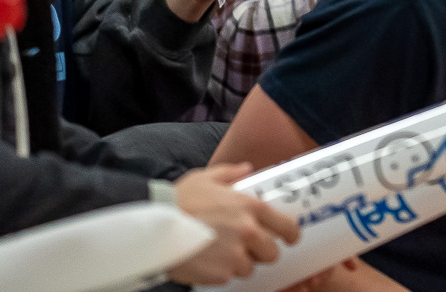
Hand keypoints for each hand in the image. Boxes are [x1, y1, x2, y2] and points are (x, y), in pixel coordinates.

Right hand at [168, 164, 299, 285]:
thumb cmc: (179, 201)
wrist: (155, 229)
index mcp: (250, 207)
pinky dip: (222, 271)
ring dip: (240, 262)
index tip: (289, 238)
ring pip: (250, 267)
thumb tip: (246, 168)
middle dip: (262, 251)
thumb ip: (230, 172)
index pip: (287, 227)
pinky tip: (208, 259)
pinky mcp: (221, 275)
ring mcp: (236, 256)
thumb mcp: (205, 178)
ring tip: (221, 251)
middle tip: (247, 246)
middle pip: (272, 253)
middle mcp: (248, 232)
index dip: (291, 235)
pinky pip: (230, 276)